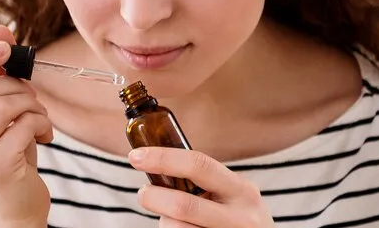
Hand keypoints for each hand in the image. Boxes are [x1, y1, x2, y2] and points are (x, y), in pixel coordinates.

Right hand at [0, 25, 53, 225]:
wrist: (15, 205)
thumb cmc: (6, 152)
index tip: (6, 48)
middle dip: (19, 88)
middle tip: (33, 100)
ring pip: (6, 105)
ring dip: (34, 105)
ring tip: (40, 118)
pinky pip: (25, 124)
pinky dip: (43, 123)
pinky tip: (45, 136)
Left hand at [128, 147, 274, 226]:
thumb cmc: (238, 219)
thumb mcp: (232, 196)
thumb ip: (205, 182)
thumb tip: (154, 163)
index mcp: (242, 190)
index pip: (199, 165)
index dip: (163, 159)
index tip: (136, 157)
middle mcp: (242, 217)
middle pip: (184, 205)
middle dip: (153, 197)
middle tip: (144, 194)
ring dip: (163, 223)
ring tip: (169, 219)